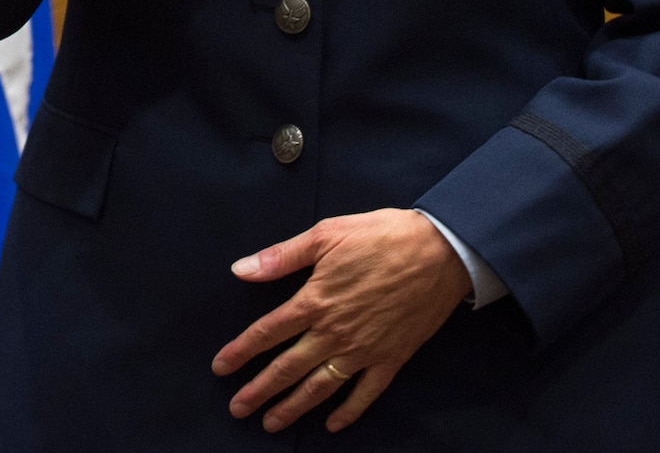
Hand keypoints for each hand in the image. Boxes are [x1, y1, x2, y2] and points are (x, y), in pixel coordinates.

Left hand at [211, 208, 470, 432]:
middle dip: (259, 390)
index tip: (220, 368)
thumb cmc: (381, 236)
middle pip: (288, 367)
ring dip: (293, 407)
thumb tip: (240, 269)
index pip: (267, 332)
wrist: (439, 251)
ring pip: (320, 387)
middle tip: (237, 408)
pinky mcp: (391, 358)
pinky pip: (365, 393)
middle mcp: (334, 332)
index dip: (240, 351)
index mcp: (315, 300)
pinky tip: (332, 424)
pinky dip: (348, 411)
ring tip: (271, 423)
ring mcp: (363, 349)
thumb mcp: (326, 234)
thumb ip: (282, 256)